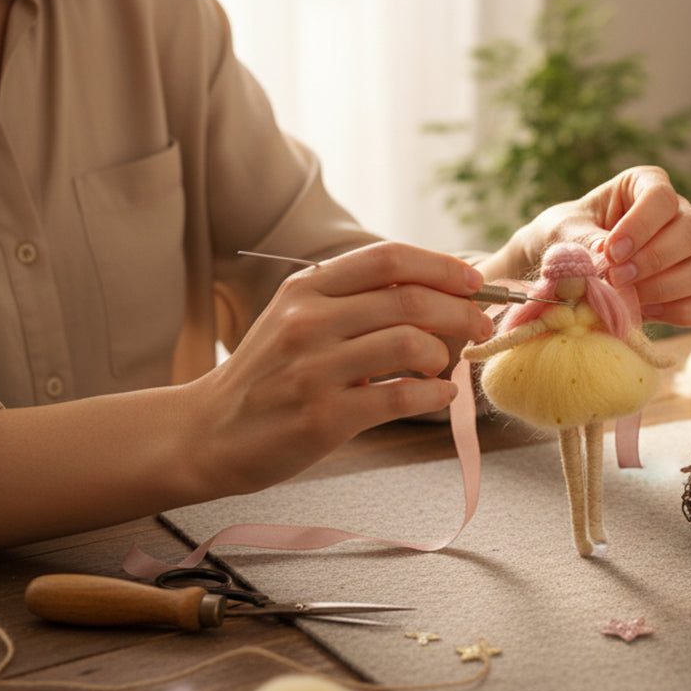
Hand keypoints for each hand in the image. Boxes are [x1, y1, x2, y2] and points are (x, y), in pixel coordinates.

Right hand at [187, 242, 494, 494]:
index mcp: (307, 287)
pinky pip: (403, 397)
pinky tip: (438, 396)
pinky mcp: (324, 416)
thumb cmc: (270, 374)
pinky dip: (436, 395)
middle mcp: (308, 320)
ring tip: (443, 367)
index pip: (389, 258)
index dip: (443, 266)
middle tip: (482, 326)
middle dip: (462, 311)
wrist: (209, 432)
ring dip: (444, 356)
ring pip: (411, 345)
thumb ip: (356, 299)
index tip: (474, 281)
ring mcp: (315, 368)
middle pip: (411, 300)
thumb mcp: (299, 317)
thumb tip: (440, 287)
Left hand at [492, 166, 690, 326]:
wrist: (563, 270)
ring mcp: (689, 254)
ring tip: (628, 298)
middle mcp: (676, 216)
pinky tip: (647, 312)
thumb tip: (611, 260)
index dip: (641, 226)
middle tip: (617, 278)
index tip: (611, 252)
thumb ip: (584, 242)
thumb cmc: (563, 239)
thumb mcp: (563, 233)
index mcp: (645, 186)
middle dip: (654, 260)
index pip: (662, 197)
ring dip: (667, 288)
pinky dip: (685, 313)